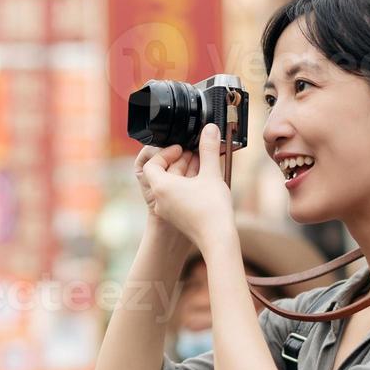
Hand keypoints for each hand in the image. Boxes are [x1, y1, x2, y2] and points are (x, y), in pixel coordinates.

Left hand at [141, 124, 235, 254]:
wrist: (217, 240)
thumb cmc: (212, 209)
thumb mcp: (211, 174)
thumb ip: (208, 149)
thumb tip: (209, 128)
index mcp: (161, 186)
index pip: (151, 163)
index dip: (165, 152)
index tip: (182, 148)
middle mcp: (160, 199)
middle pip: (162, 173)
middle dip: (179, 161)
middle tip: (196, 153)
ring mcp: (167, 210)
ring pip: (171, 185)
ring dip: (185, 173)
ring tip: (203, 165)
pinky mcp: (177, 217)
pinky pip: (176, 196)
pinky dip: (187, 185)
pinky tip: (204, 181)